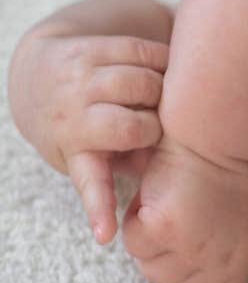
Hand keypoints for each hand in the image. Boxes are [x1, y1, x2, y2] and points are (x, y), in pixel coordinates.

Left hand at [7, 30, 168, 242]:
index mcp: (74, 151)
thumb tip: (172, 160)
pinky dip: (165, 63)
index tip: (106, 235)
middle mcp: (72, 114)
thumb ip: (136, 160)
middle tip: (162, 129)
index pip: (90, 183)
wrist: (39, 76)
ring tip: (169, 100)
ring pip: (142, 84)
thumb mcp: (96, 155)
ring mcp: (80, 77)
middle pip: (133, 126)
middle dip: (158, 129)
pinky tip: (170, 73)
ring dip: (164, 93)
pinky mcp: (92, 47)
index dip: (100, 209)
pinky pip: (143, 53)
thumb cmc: (81, 130)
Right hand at [122, 136, 247, 282]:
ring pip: (151, 268)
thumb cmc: (231, 163)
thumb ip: (236, 245)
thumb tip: (214, 266)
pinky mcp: (167, 230)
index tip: (177, 261)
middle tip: (164, 228)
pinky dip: (136, 220)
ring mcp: (196, 249)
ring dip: (148, 239)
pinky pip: (135, 243)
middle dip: (164, 262)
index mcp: (245, 255)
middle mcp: (223, 260)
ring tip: (162, 204)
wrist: (215, 134)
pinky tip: (151, 196)